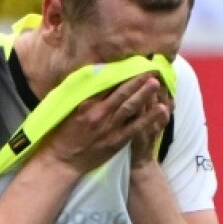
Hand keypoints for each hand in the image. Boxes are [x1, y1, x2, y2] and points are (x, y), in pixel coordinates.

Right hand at [44, 74, 170, 173]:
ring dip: (145, 94)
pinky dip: (149, 118)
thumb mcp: (66, 109)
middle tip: (151, 68)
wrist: (62, 161)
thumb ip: (79, 95)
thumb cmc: (61, 134)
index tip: (133, 63)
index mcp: (85, 103)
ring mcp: (109, 127)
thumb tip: (91, 77)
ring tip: (156, 82)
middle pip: (122, 92)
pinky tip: (161, 109)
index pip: (107, 83)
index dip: (122, 72)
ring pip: (130, 107)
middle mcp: (99, 113)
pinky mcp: (116, 141)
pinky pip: (136, 127)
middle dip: (137, 79)